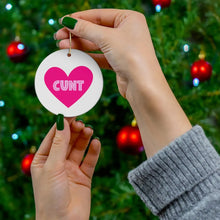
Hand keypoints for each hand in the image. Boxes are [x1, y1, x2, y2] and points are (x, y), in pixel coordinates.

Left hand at [31, 117, 100, 219]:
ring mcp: (71, 169)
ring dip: (84, 138)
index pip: (53, 137)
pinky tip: (96, 143)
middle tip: (81, 122)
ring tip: (89, 130)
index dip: (62, 124)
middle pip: (67, 141)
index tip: (71, 112)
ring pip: (79, 148)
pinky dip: (93, 151)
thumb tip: (62, 122)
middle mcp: (58, 163)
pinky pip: (90, 160)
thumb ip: (59, 144)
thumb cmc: (50, 197)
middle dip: (74, 130)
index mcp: (44, 160)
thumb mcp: (52, 166)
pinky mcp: (84, 176)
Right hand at [55, 9, 190, 157]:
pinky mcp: (119, 61)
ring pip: (97, 43)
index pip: (99, 15)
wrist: (143, 85)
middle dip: (77, 33)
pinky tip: (75, 55)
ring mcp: (123, 47)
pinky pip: (100, 55)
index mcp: (129, 18)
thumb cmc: (131, 56)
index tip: (63, 22)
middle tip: (59, 36)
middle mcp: (127, 31)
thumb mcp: (107, 38)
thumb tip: (68, 22)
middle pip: (96, 29)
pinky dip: (88, 55)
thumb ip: (86, 29)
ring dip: (80, 44)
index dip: (80, 18)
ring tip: (62, 46)